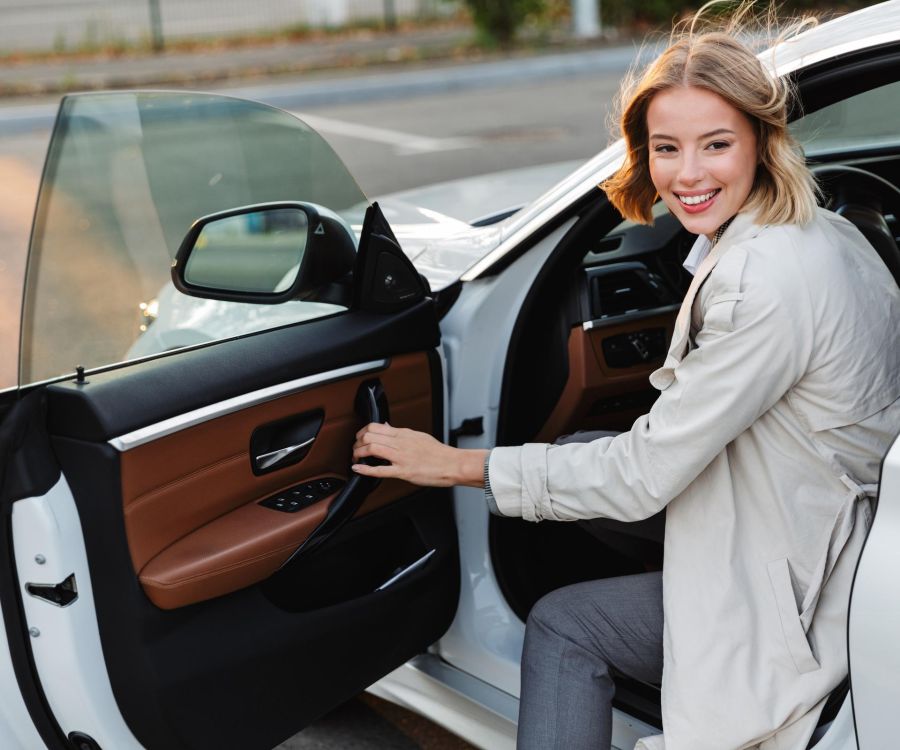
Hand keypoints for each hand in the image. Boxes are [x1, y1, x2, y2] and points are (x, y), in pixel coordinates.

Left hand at [351, 422, 486, 487]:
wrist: (452, 464)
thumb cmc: (439, 453)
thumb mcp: (418, 436)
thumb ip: (400, 432)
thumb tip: (387, 426)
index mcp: (404, 434)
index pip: (376, 426)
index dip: (362, 432)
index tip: (359, 438)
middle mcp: (401, 443)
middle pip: (370, 436)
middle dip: (357, 442)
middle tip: (355, 449)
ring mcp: (401, 457)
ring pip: (372, 449)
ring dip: (358, 453)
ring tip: (355, 458)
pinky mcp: (404, 472)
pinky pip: (380, 470)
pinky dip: (365, 469)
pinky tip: (358, 469)